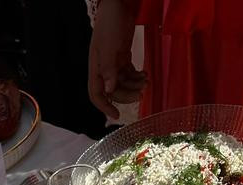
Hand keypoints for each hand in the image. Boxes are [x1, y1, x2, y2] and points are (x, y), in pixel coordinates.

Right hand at [88, 0, 147, 119]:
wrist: (116, 4)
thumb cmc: (110, 25)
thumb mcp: (109, 47)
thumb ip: (108, 69)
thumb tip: (108, 90)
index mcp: (96, 69)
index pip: (96, 94)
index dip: (105, 106)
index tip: (116, 115)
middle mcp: (103, 69)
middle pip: (113, 91)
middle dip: (127, 94)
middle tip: (142, 93)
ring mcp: (113, 63)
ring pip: (123, 83)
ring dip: (135, 85)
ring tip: (147, 81)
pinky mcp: (122, 56)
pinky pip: (129, 73)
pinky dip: (137, 76)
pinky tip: (145, 74)